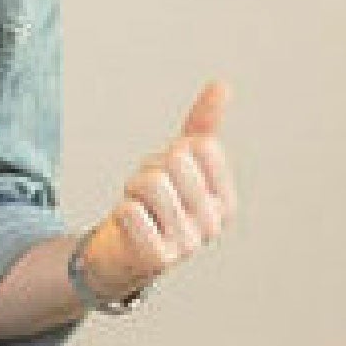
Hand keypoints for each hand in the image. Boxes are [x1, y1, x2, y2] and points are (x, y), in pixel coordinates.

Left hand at [76, 81, 235, 307]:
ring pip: (151, 183)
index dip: (172, 153)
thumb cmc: (153, 208)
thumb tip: (221, 85)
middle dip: (148, 170)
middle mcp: (213, 224)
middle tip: (144, 197)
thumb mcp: (180, 167)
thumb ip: (202, 127)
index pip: (201, 147)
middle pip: (174, 161)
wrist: (120, 260)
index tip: (166, 177)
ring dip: (131, 190)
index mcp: (226, 200)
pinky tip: (126, 229)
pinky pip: (129, 212)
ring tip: (135, 209)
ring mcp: (188, 244)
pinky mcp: (157, 258)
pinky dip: (119, 213)